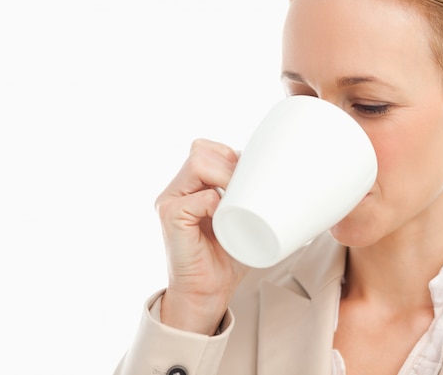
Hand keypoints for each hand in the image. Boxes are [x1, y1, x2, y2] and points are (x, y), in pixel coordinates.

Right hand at [155, 139, 249, 334]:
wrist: (206, 292)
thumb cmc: (225, 257)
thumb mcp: (238, 216)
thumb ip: (244, 193)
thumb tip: (274, 171)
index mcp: (187, 186)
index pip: (204, 149)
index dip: (229, 155)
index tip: (248, 178)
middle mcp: (174, 190)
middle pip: (200, 150)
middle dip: (229, 163)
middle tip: (244, 188)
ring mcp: (169, 201)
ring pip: (197, 163)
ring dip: (225, 177)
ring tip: (236, 200)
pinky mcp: (170, 217)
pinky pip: (199, 197)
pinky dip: (217, 204)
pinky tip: (223, 219)